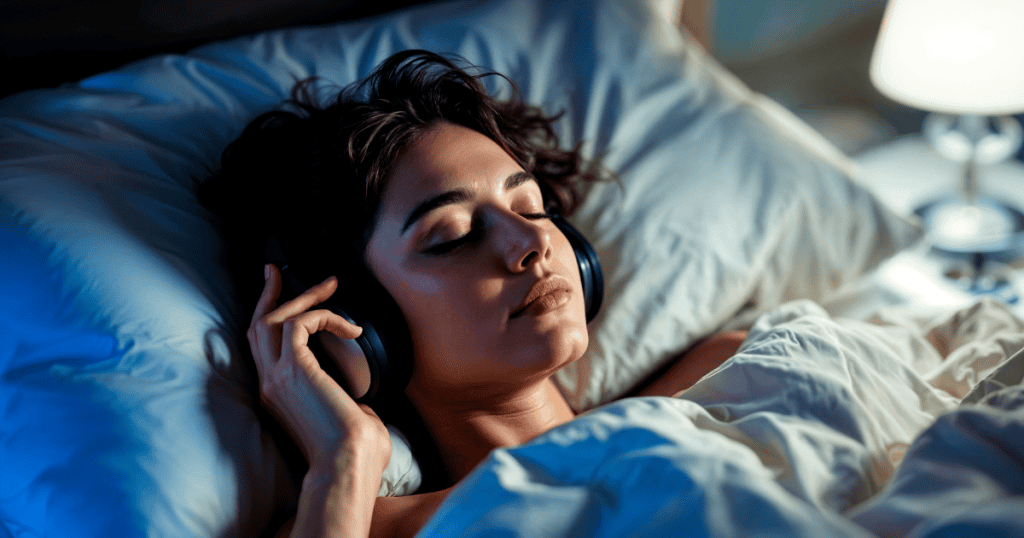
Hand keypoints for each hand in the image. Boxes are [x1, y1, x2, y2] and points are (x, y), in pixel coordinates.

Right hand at [247, 263, 390, 475]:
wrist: (349, 466)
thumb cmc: (356, 451)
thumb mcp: (347, 416)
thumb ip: (345, 400)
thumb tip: (361, 395)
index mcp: (278, 395)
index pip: (263, 348)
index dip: (271, 317)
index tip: (284, 295)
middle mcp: (270, 384)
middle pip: (258, 326)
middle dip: (271, 294)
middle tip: (279, 270)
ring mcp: (276, 377)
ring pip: (274, 319)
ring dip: (303, 297)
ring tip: (330, 284)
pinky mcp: (293, 370)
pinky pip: (301, 323)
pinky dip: (326, 316)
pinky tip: (352, 328)